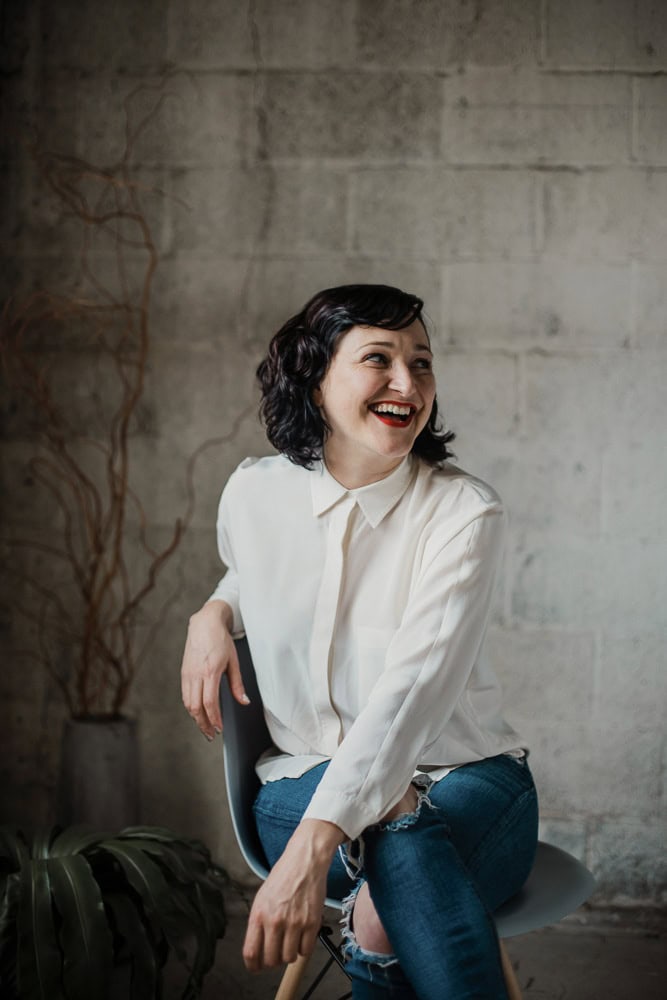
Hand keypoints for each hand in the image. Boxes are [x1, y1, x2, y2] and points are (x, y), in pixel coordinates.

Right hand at [180, 600, 248, 739]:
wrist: (204, 624)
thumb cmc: (221, 641)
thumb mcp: (234, 661)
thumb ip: (237, 684)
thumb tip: (244, 702)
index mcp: (210, 672)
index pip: (209, 703)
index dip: (214, 719)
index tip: (220, 729)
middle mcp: (196, 675)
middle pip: (195, 707)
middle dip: (203, 724)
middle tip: (211, 735)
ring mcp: (187, 674)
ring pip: (188, 703)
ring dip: (196, 718)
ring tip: (206, 727)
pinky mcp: (184, 673)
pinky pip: (185, 695)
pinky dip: (191, 707)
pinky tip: (199, 712)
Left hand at [243, 820, 343, 970]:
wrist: (304, 861)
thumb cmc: (283, 877)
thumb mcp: (262, 897)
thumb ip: (258, 923)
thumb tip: (258, 948)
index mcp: (258, 915)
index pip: (251, 953)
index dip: (253, 966)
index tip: (256, 968)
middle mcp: (275, 921)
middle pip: (271, 960)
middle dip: (273, 961)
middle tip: (277, 952)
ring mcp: (295, 923)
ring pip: (289, 958)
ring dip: (289, 954)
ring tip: (291, 941)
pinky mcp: (312, 923)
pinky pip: (306, 950)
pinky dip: (304, 948)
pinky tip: (302, 937)